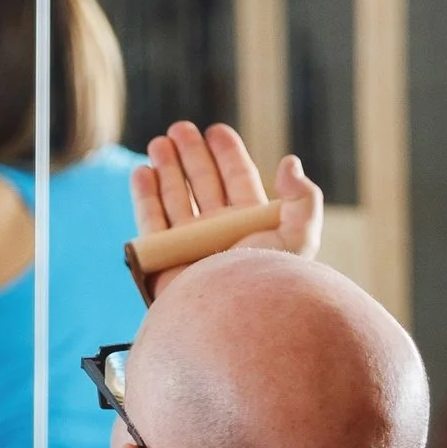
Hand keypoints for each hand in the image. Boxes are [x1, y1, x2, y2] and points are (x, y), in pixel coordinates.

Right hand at [130, 120, 320, 297]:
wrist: (229, 319)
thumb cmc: (266, 281)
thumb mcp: (298, 237)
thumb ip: (303, 198)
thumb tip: (290, 163)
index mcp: (250, 227)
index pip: (237, 182)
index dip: (227, 154)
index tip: (216, 130)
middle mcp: (218, 236)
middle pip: (202, 185)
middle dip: (191, 155)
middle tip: (180, 128)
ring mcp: (188, 248)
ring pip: (174, 199)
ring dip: (166, 168)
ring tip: (159, 143)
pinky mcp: (161, 261)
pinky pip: (150, 223)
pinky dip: (145, 196)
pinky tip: (143, 171)